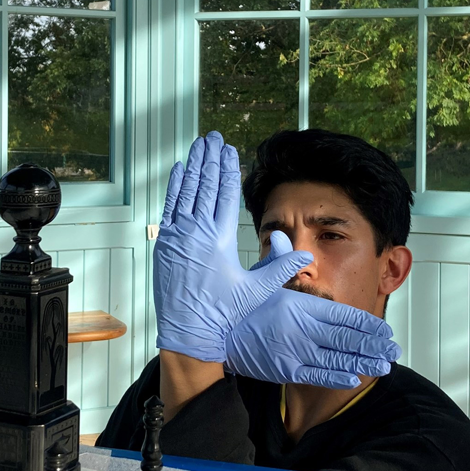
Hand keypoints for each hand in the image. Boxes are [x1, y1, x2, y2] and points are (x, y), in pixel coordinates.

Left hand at [153, 132, 313, 361]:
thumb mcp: (256, 291)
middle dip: (210, 159)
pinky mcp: (164, 245)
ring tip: (197, 146)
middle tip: (213, 137)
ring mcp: (176, 237)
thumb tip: (305, 254)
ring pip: (185, 192)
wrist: (188, 333)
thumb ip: (279, 267)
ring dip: (192, 167)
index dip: (229, 170)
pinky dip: (174, 188)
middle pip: (204, 186)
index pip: (225, 194)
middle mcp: (195, 232)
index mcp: (219, 238)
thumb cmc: (222, 314)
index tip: (231, 151)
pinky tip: (178, 171)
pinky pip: (169, 208)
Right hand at [224, 231, 400, 387]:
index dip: (367, 324)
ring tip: (382, 365)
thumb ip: (281, 262)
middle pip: (347, 338)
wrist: (214, 333)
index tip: (384, 329)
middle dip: (373, 345)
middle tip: (392, 350)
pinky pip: (317, 375)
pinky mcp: (284, 370)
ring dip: (363, 363)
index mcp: (299, 304)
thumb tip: (291, 243)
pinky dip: (337, 377)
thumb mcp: (259, 278)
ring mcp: (294, 352)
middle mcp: (301, 329)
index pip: (343, 314)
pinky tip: (354, 377)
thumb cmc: (239, 305)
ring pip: (337, 359)